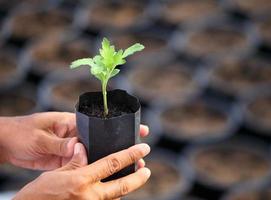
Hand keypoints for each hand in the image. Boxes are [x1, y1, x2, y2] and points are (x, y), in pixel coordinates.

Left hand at [0, 112, 149, 169]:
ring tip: (131, 165)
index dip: (119, 126)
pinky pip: (85, 165)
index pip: (101, 123)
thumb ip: (59, 143)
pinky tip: (109, 175)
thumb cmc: (21, 133)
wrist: (6, 143)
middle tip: (142, 149)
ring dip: (112, 159)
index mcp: (71, 123)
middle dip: (122, 144)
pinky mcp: (66, 161)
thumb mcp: (39, 137)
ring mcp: (72, 149)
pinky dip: (97, 169)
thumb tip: (78, 148)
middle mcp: (75, 136)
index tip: (138, 128)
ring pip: (96, 154)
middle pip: (103, 140)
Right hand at [14, 143, 150, 199]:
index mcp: (82, 181)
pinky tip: (113, 190)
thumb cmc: (37, 195)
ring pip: (116, 198)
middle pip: (122, 186)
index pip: (113, 163)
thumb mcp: (55, 174)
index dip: (131, 154)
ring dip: (125, 188)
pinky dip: (112, 197)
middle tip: (146, 170)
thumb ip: (74, 162)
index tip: (143, 148)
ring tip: (132, 178)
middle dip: (138, 177)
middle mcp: (90, 196)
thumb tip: (84, 149)